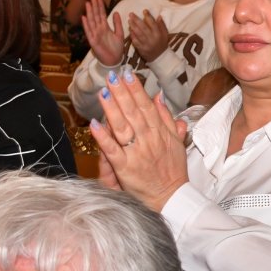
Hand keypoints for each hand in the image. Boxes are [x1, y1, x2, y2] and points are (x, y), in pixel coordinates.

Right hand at [81, 0, 126, 66]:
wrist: (115, 60)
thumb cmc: (116, 48)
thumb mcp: (119, 34)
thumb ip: (117, 23)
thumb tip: (116, 12)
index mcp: (105, 27)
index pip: (102, 14)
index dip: (100, 6)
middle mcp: (99, 29)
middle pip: (95, 16)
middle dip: (94, 6)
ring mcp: (95, 34)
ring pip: (91, 21)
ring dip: (89, 12)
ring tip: (88, 4)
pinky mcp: (93, 41)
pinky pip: (89, 32)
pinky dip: (86, 25)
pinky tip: (84, 17)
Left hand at [89, 70, 189, 210]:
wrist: (171, 197)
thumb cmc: (173, 170)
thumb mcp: (176, 142)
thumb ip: (166, 118)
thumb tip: (158, 97)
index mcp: (160, 133)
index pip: (146, 106)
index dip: (136, 90)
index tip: (127, 74)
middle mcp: (148, 140)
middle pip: (133, 113)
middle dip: (121, 93)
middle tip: (111, 77)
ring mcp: (136, 153)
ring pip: (122, 127)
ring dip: (112, 109)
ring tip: (103, 92)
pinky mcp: (125, 168)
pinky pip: (112, 151)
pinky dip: (103, 138)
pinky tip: (94, 124)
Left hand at [127, 10, 170, 62]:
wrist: (160, 57)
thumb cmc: (162, 43)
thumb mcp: (165, 34)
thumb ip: (162, 25)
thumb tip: (159, 16)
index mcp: (158, 34)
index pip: (153, 23)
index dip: (148, 16)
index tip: (144, 11)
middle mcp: (152, 38)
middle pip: (143, 27)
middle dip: (137, 20)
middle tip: (131, 14)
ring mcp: (146, 44)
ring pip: (138, 34)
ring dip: (133, 26)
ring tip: (129, 20)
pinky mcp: (141, 48)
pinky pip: (135, 41)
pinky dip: (132, 35)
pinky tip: (130, 30)